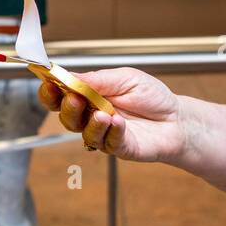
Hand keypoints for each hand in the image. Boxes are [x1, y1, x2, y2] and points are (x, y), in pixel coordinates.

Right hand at [37, 67, 183, 162]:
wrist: (177, 118)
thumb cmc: (152, 97)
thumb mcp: (126, 78)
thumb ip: (99, 80)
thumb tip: (72, 77)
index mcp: (90, 96)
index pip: (62, 95)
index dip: (51, 90)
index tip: (48, 82)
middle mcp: (93, 116)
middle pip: (67, 116)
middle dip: (67, 107)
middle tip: (74, 98)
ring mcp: (104, 134)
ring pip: (84, 133)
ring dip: (90, 122)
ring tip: (102, 113)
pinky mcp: (119, 148)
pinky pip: (108, 143)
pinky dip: (111, 132)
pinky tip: (119, 123)